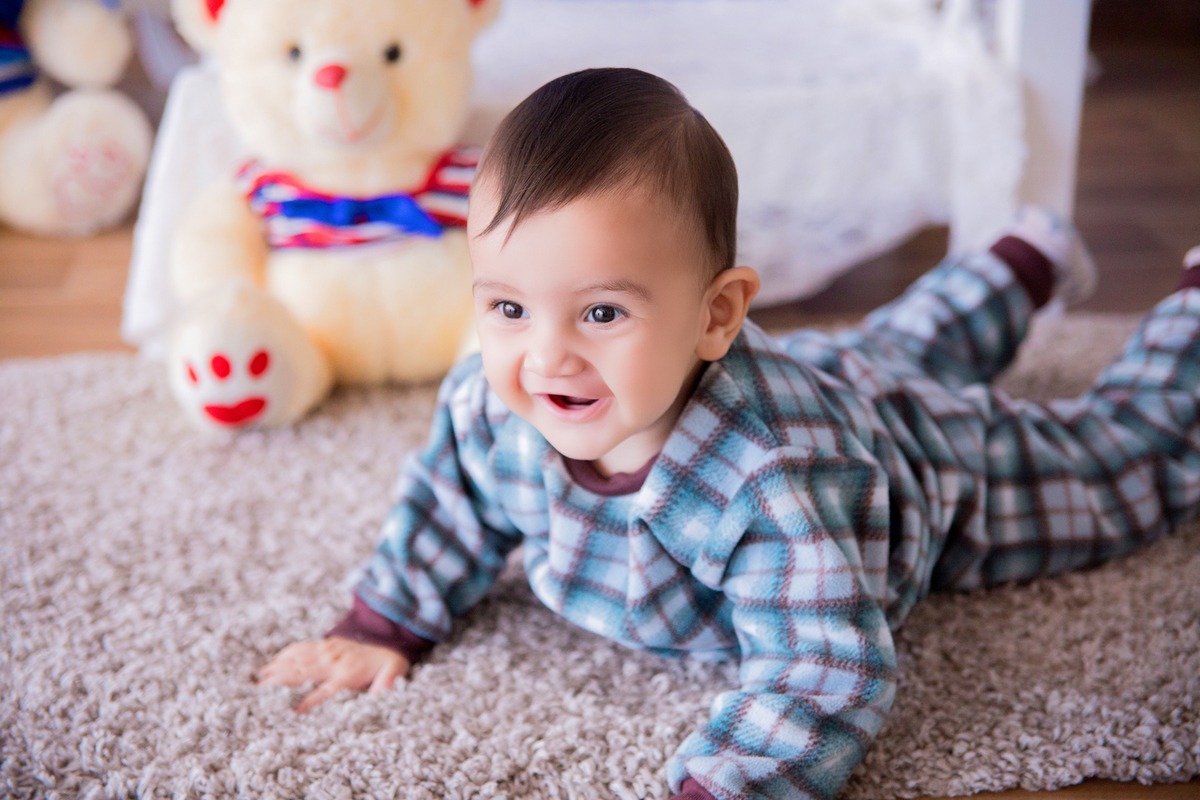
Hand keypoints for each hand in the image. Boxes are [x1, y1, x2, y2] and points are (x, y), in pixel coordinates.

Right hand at [255, 637, 411, 712]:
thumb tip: (381, 695)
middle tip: (260, 690)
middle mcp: (335, 661)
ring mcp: (329, 650)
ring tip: (259, 677)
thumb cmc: (386, 668)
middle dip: (282, 680)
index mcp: (349, 674)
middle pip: (304, 672)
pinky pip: (302, 647)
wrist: (388, 646)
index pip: (325, 690)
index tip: (294, 712)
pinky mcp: (326, 644)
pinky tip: (272, 662)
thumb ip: (387, 686)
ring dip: (279, 667)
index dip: (310, 701)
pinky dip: (286, 653)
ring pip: (300, 658)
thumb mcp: (392, 678)